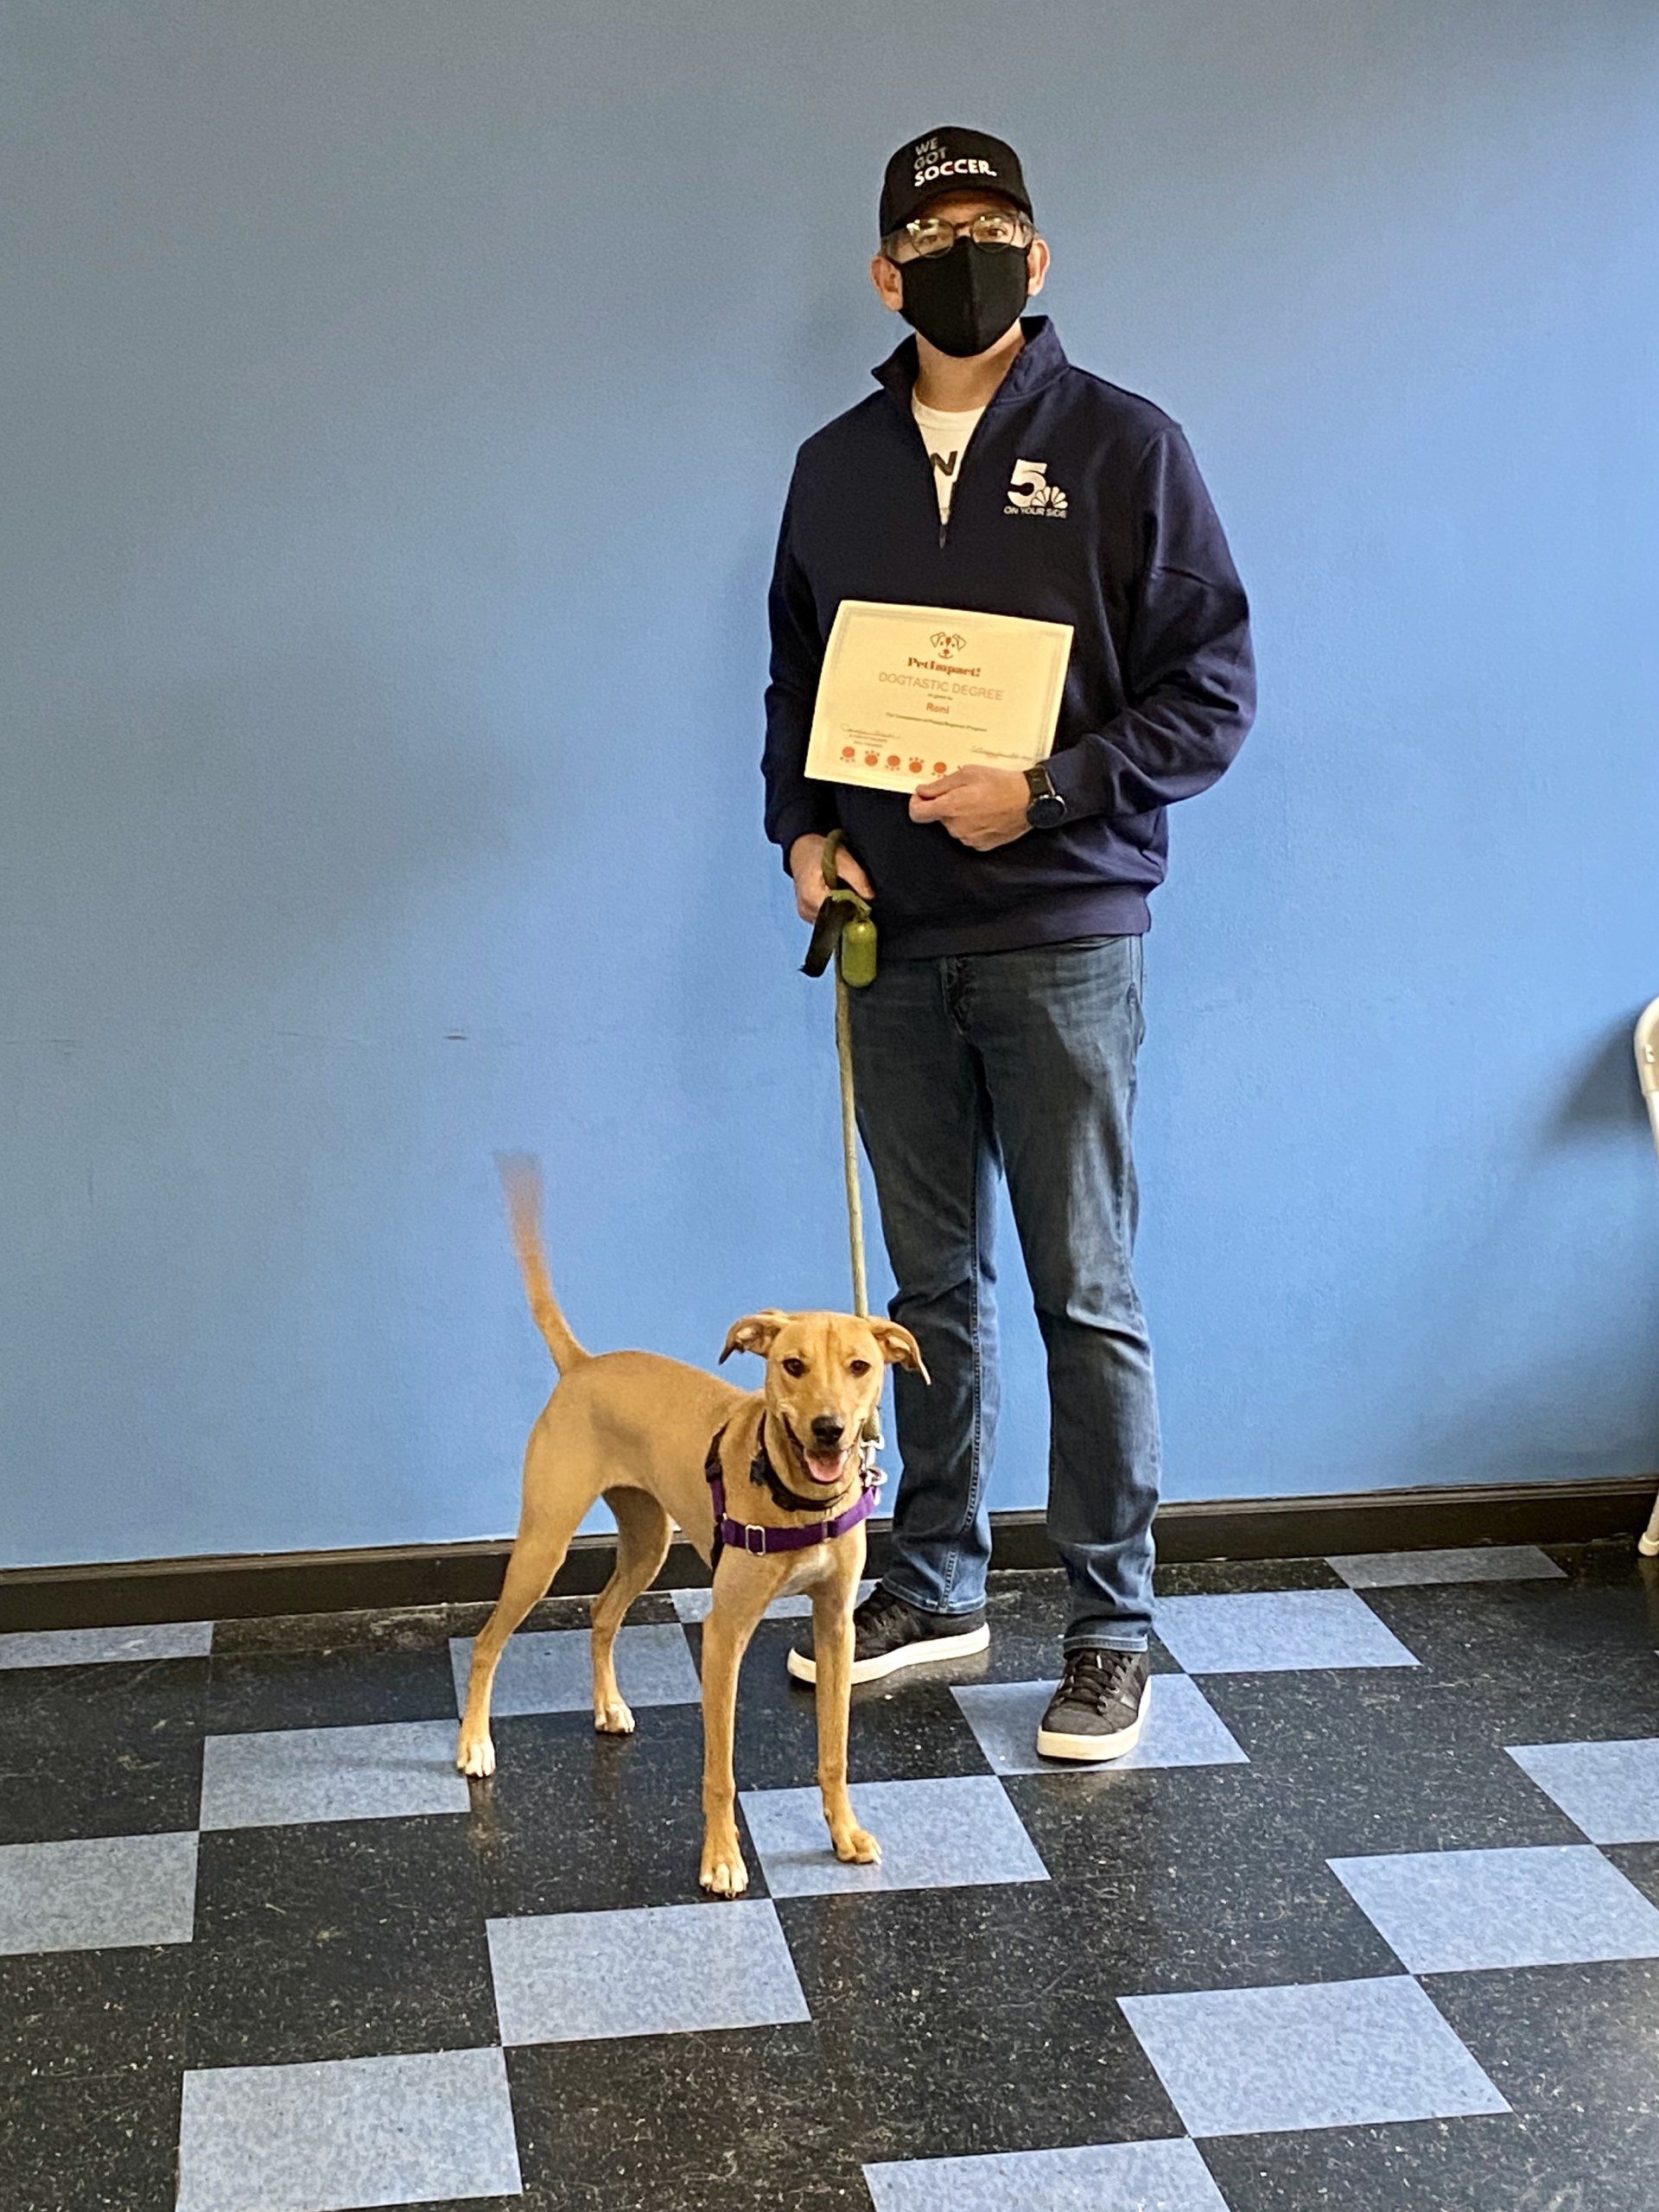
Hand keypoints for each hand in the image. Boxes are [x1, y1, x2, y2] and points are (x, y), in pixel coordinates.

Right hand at [789, 832, 874, 923]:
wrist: (801, 849)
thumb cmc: (819, 852)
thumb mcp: (843, 859)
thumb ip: (857, 878)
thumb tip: (870, 897)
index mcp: (812, 897)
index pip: (839, 913)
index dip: (853, 907)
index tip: (859, 897)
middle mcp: (806, 909)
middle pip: (834, 918)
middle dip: (847, 908)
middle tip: (850, 891)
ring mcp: (805, 913)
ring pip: (830, 918)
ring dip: (839, 908)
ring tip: (840, 890)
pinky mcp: (806, 913)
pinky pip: (823, 916)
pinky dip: (831, 908)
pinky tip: (833, 895)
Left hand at [908, 765, 1030, 850]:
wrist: (1029, 800)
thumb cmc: (1001, 784)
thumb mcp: (967, 773)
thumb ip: (940, 785)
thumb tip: (922, 792)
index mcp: (950, 808)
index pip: (917, 814)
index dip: (917, 803)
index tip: (923, 796)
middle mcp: (956, 827)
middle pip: (938, 818)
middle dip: (945, 805)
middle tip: (964, 792)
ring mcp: (968, 839)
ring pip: (953, 826)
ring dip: (960, 815)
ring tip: (979, 802)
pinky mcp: (981, 845)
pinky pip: (968, 835)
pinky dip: (972, 825)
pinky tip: (986, 814)